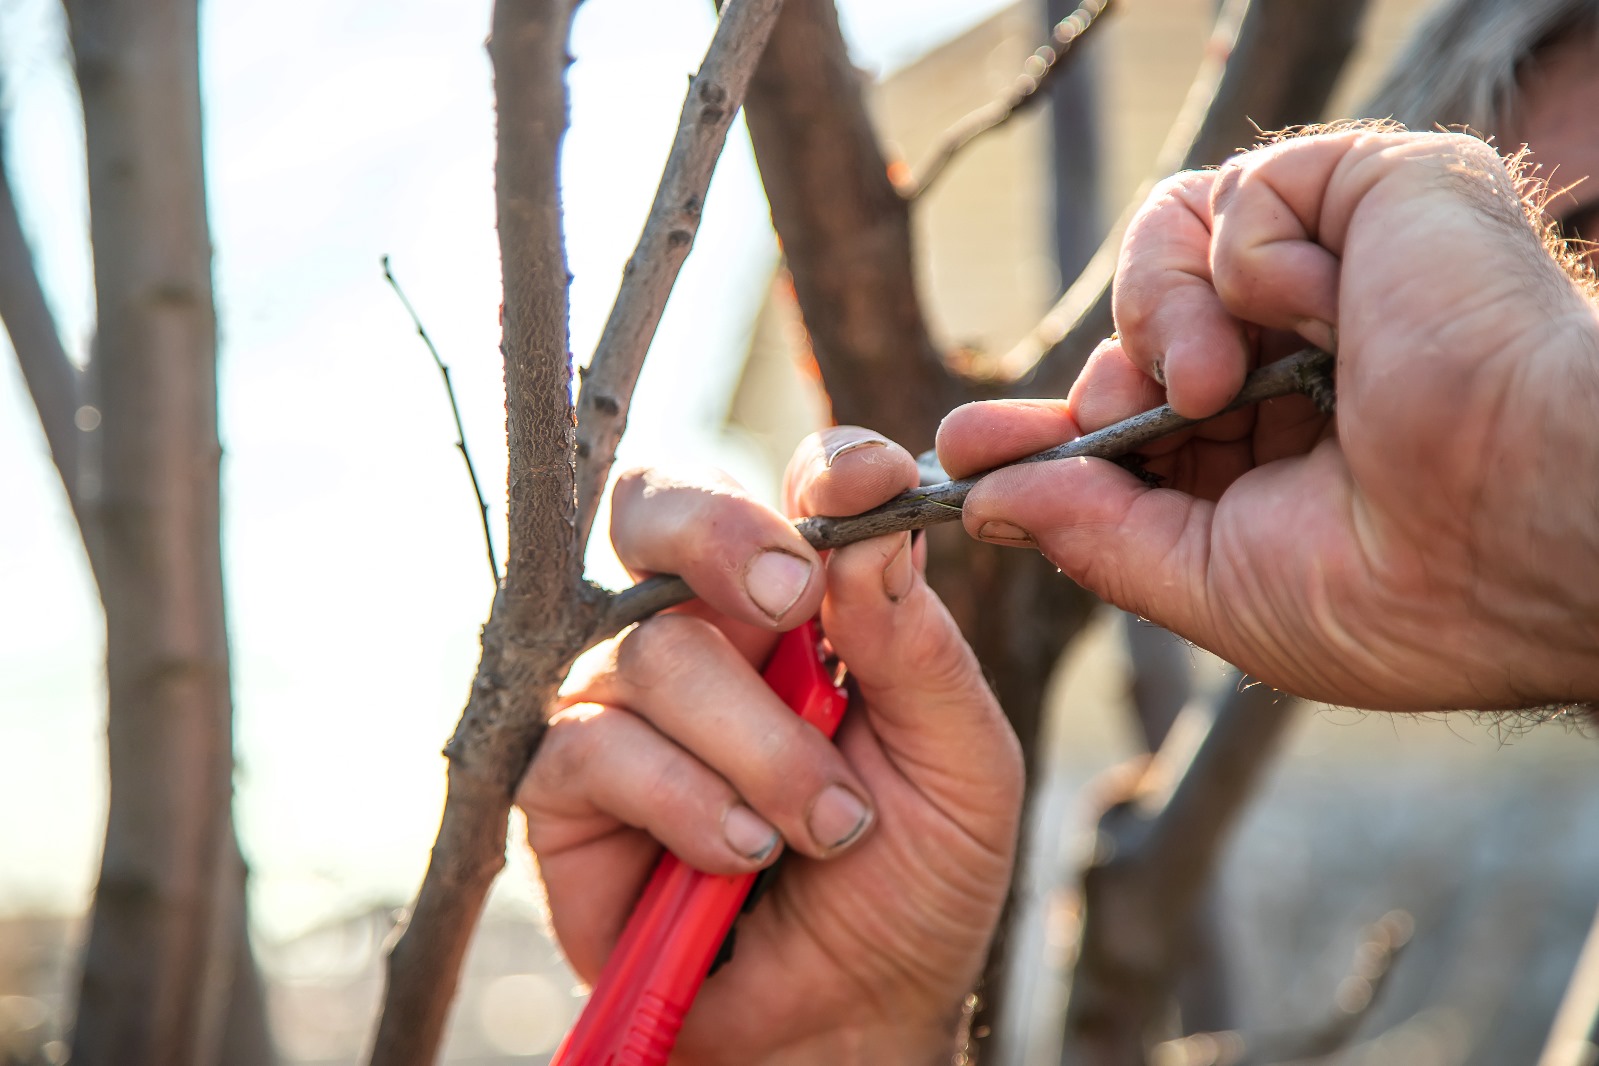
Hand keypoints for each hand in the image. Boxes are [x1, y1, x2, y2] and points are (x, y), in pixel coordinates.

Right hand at [517, 430, 1021, 1063]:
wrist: (852, 1015)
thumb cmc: (915, 881)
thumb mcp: (959, 764)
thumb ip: (918, 646)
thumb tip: (870, 531)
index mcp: (806, 605)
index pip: (795, 491)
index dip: (826, 471)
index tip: (871, 488)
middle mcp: (707, 632)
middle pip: (659, 509)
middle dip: (722, 535)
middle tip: (791, 600)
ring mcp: (628, 701)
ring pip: (658, 652)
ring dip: (758, 746)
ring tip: (824, 830)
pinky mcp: (567, 785)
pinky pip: (595, 747)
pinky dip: (687, 803)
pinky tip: (740, 859)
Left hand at [940, 129, 1598, 710]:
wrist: (1524, 531)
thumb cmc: (1396, 592)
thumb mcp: (1211, 587)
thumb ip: (1093, 534)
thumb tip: (987, 502)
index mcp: (1285, 455)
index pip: (1135, 423)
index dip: (1052, 434)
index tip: (964, 451)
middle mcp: (1308, 360)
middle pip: (1138, 335)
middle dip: (1094, 387)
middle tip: (1100, 420)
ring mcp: (1339, 276)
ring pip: (1165, 248)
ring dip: (1155, 320)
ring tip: (1206, 387)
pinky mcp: (1371, 195)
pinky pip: (1229, 200)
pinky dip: (1240, 262)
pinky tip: (1311, 320)